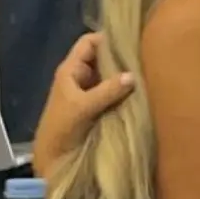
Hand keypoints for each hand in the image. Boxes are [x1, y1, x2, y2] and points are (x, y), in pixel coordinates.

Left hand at [31, 32, 136, 180]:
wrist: (53, 160)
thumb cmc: (62, 129)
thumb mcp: (83, 107)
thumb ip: (107, 91)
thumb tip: (132, 75)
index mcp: (70, 71)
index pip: (89, 43)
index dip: (106, 38)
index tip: (130, 40)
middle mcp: (80, 78)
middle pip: (101, 58)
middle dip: (119, 57)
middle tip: (145, 56)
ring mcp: (88, 93)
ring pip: (108, 76)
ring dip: (123, 75)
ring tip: (147, 72)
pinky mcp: (96, 108)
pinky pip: (112, 93)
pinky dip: (123, 91)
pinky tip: (140, 92)